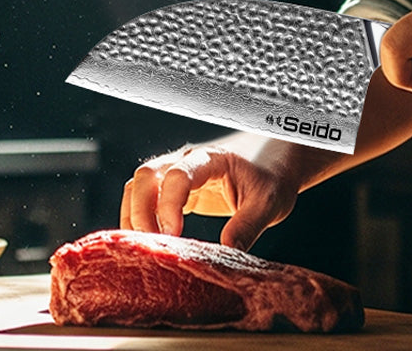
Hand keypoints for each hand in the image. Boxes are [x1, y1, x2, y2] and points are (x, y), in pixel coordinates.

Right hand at [120, 135, 300, 250]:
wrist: (277, 162)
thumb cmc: (274, 176)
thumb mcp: (269, 202)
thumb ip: (248, 225)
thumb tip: (225, 253)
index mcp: (212, 158)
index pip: (178, 175)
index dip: (169, 205)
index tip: (173, 235)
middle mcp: (189, 160)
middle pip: (146, 176)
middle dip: (140, 212)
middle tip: (152, 246)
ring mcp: (179, 172)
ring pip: (139, 186)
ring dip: (134, 216)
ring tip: (147, 249)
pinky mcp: (177, 189)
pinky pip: (145, 198)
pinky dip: (139, 219)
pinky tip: (149, 243)